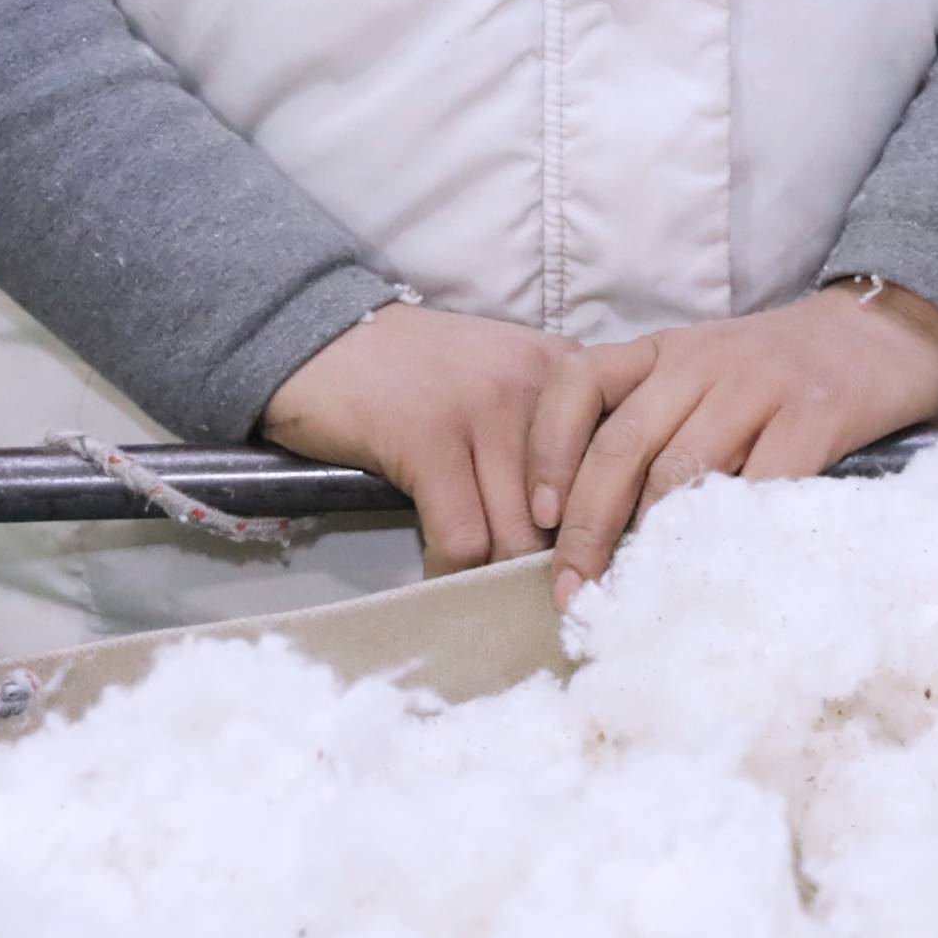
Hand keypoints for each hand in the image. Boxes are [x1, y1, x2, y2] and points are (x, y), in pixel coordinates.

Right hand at [261, 302, 610, 575]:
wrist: (324, 335)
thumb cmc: (416, 372)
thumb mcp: (505, 383)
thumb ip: (549, 436)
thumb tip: (580, 524)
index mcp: (570, 375)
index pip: (612, 468)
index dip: (599, 528)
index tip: (585, 568)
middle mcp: (540, 386)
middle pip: (571, 511)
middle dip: (552, 566)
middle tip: (536, 601)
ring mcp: (485, 410)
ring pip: (519, 532)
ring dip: (501, 578)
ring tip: (489, 600)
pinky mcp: (430, 439)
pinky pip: (462, 536)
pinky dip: (452, 572)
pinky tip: (440, 577)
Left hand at [552, 281, 937, 582]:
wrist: (887, 326)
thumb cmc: (783, 369)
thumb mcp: (707, 372)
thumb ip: (658, 421)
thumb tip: (594, 525)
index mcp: (665, 351)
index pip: (577, 382)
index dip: (548, 450)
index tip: (541, 517)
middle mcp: (702, 361)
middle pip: (622, 444)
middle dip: (587, 528)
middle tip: (574, 593)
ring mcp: (759, 385)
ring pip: (682, 469)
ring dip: (650, 542)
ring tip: (637, 594)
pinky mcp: (815, 414)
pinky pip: (761, 482)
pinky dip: (732, 533)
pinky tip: (718, 570)